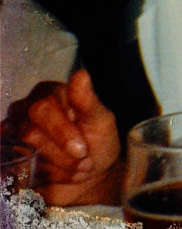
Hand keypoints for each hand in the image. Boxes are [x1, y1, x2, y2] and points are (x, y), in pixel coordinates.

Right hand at [2, 70, 122, 205]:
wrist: (90, 174)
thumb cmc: (97, 141)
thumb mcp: (100, 120)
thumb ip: (88, 101)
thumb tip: (80, 75)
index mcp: (50, 93)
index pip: (44, 108)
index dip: (62, 132)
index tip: (82, 150)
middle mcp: (26, 110)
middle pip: (30, 133)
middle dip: (61, 154)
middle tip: (84, 163)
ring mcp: (14, 133)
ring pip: (22, 153)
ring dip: (55, 167)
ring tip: (76, 168)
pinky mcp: (9, 156)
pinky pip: (11, 168)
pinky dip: (38, 176)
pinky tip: (56, 175)